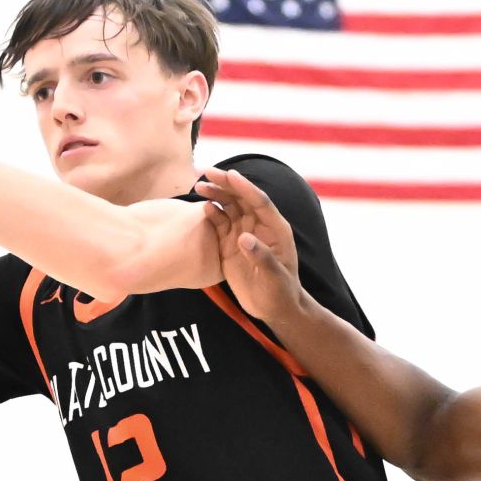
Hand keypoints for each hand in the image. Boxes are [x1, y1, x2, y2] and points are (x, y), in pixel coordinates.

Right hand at [195, 166, 303, 324]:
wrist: (274, 308)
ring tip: (199, 186)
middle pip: (242, 198)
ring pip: (229, 207)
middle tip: (207, 172)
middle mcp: (259, 226)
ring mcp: (243, 234)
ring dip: (216, 194)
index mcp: (276, 229)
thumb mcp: (275, 278)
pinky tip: (204, 207)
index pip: (260, 202)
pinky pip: (220, 224)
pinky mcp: (230, 245)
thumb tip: (244, 238)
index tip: (230, 175)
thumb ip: (262, 257)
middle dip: (226, 184)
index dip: (245, 187)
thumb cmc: (281, 293)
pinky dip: (212, 214)